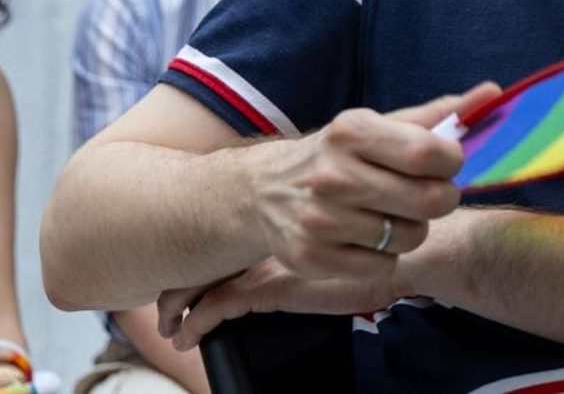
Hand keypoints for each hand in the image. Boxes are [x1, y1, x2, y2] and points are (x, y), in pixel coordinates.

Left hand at [157, 257, 397, 351]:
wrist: (399, 251)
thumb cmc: (382, 242)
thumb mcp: (347, 237)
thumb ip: (325, 238)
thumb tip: (318, 237)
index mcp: (283, 224)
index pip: (230, 237)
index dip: (205, 254)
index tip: (188, 270)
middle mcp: (266, 242)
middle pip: (208, 258)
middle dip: (182, 279)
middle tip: (164, 302)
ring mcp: (264, 264)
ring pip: (203, 283)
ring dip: (180, 304)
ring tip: (167, 325)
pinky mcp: (269, 291)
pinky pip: (216, 310)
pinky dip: (196, 325)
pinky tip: (186, 339)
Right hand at [245, 83, 497, 281]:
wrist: (264, 192)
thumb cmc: (341, 154)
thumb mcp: (380, 125)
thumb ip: (438, 114)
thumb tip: (493, 93)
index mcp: (352, 131)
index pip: (428, 153)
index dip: (451, 162)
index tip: (445, 163)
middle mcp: (331, 175)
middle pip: (428, 201)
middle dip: (441, 199)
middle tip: (428, 194)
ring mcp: (319, 220)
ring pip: (409, 238)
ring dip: (413, 230)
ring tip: (392, 215)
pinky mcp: (311, 259)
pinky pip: (383, 266)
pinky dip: (385, 257)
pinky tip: (367, 239)